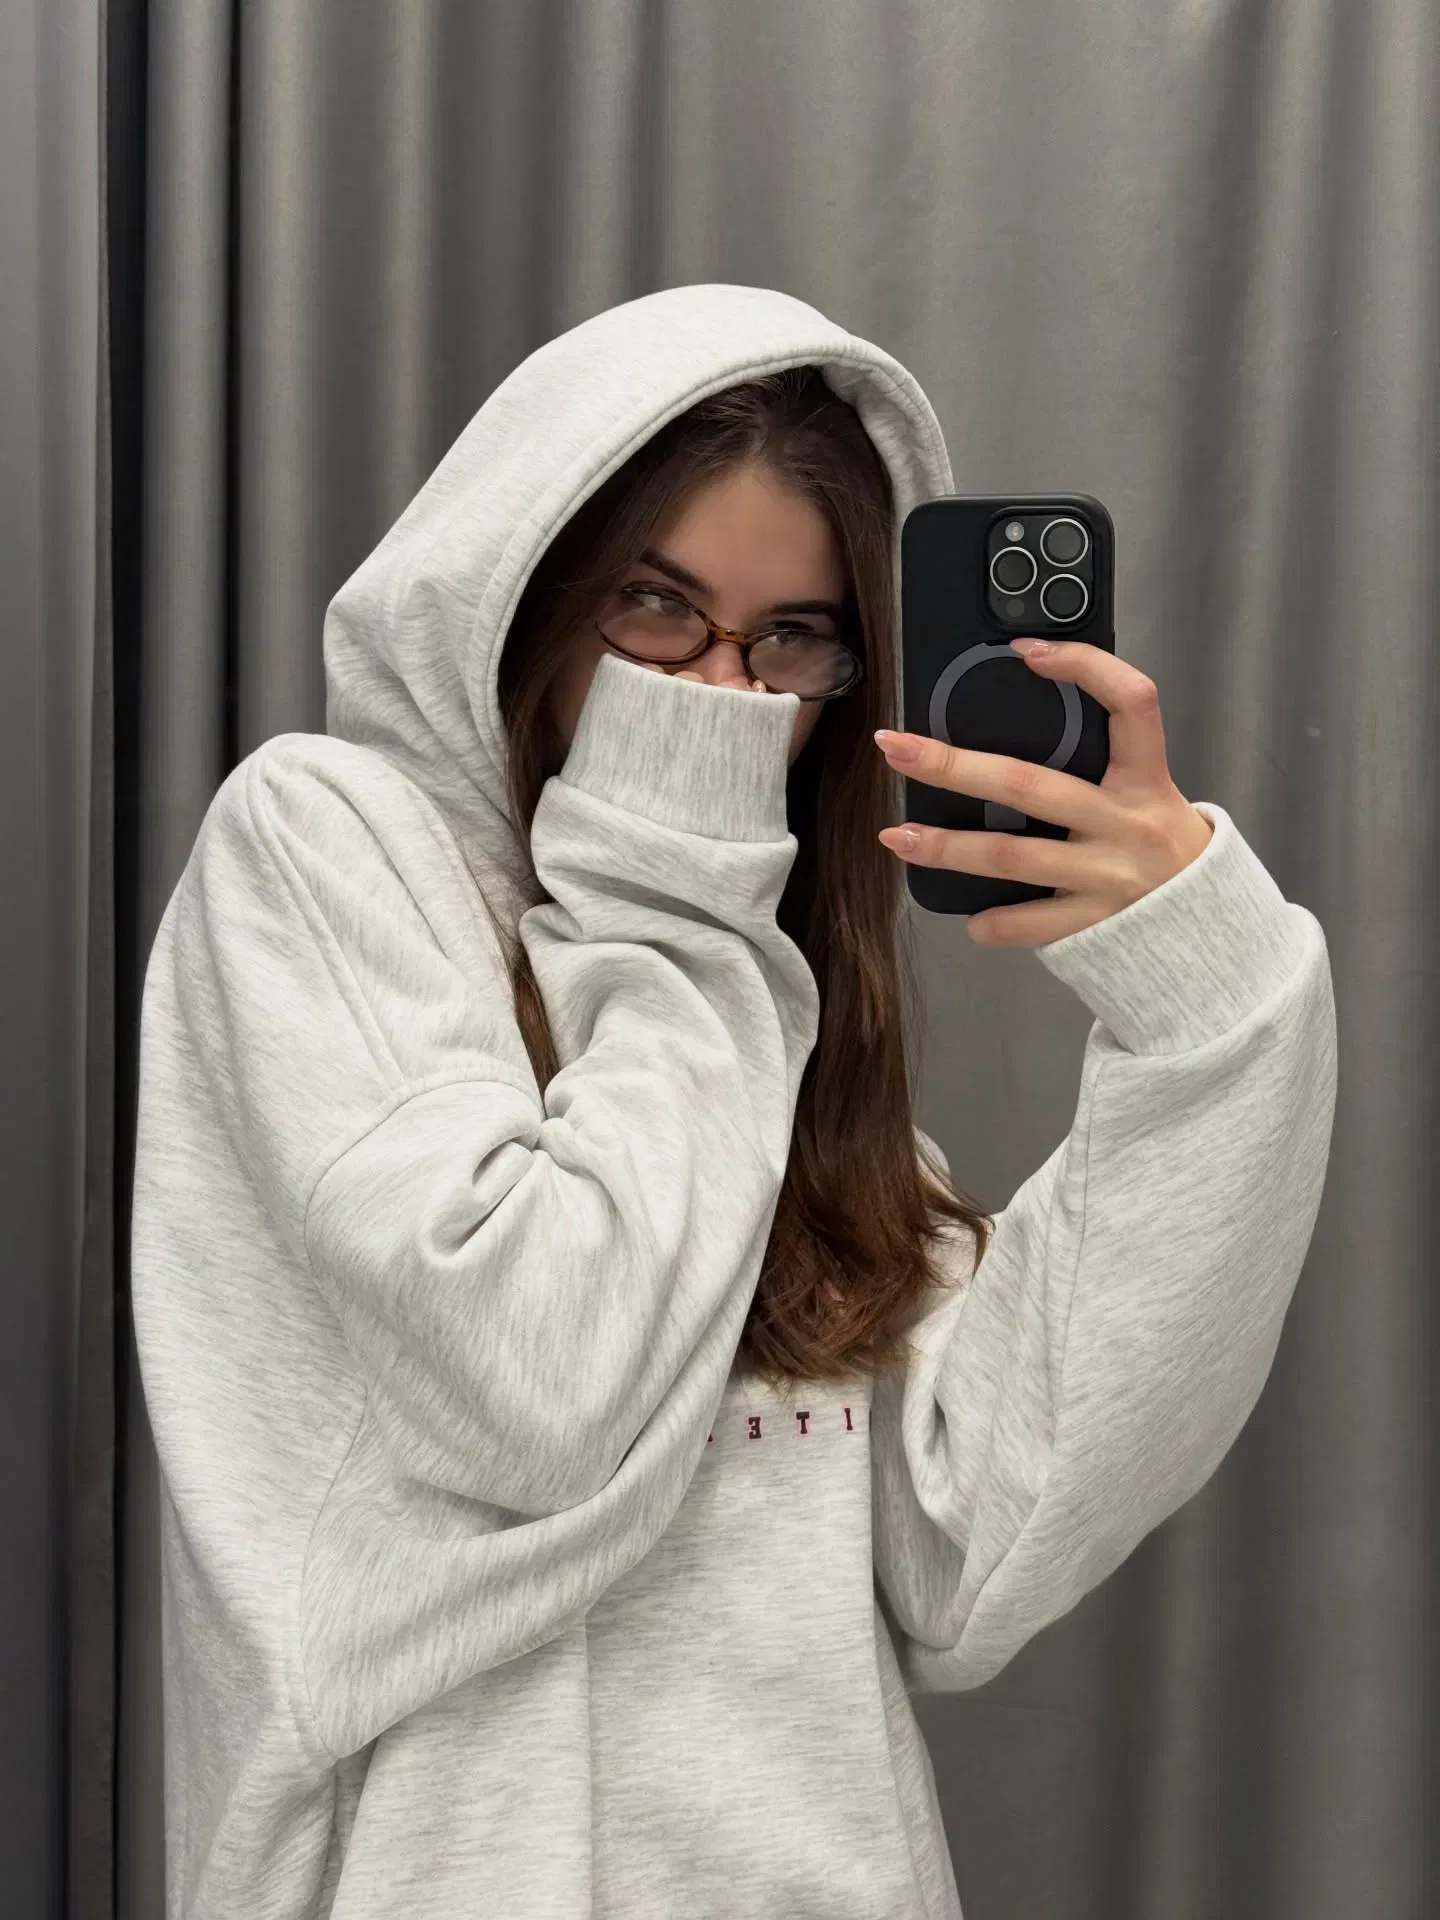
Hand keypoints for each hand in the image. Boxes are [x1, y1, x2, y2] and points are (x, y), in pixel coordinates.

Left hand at [874, 638, 1213, 947]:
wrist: (1214, 932)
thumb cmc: (1167, 852)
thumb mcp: (1152, 797)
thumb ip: (1102, 769)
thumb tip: (1024, 732)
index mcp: (1147, 781)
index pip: (1132, 703)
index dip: (1085, 668)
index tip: (1027, 651)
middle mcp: (1126, 824)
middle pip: (1028, 784)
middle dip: (953, 765)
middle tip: (895, 746)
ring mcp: (1109, 877)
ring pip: (1011, 856)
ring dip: (947, 846)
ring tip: (896, 835)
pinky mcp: (1094, 925)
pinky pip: (1030, 923)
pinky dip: (994, 921)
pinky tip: (969, 917)